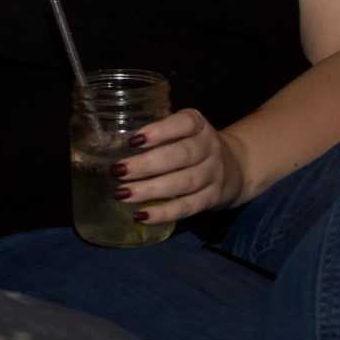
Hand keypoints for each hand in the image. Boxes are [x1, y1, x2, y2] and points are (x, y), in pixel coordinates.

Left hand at [112, 109, 245, 225]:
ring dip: (150, 190)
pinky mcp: (212, 199)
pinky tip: (141, 215)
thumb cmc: (191, 146)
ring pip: (183, 183)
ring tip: (122, 194)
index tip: (133, 140)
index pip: (184, 123)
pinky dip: (163, 213)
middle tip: (117, 171)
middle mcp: (209, 147)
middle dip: (147, 164)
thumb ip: (155, 134)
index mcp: (198, 125)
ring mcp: (213, 174)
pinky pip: (187, 207)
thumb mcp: (182, 131)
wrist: (235, 168)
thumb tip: (104, 144)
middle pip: (181, 156)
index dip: (160, 131)